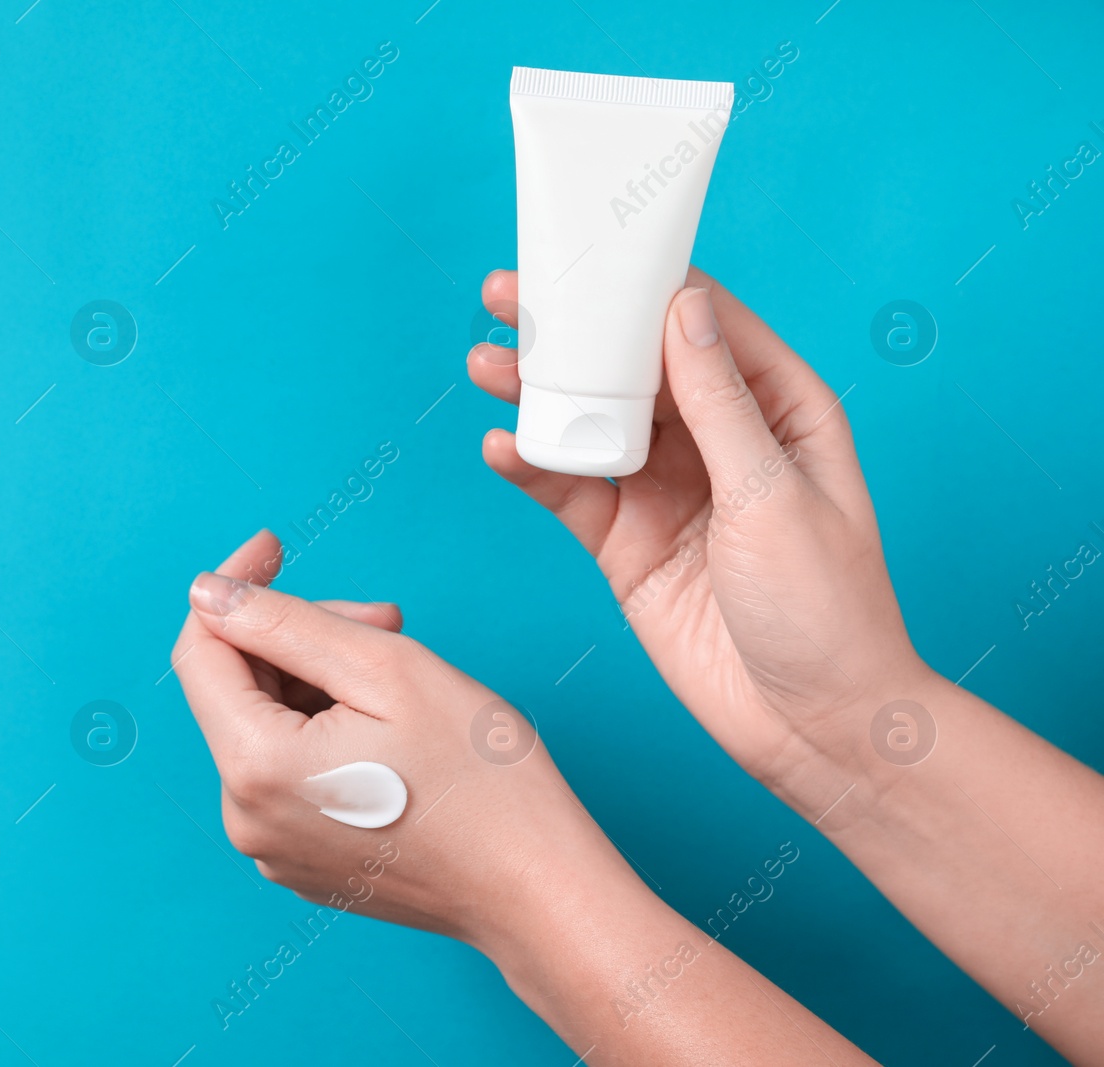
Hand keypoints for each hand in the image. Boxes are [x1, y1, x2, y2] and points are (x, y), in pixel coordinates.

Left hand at [171, 530, 882, 1065]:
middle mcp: (247, 817)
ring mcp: (273, 847)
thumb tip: (207, 594)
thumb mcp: (385, 668)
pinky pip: (290, 771)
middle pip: (238, 688)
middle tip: (387, 620)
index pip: (199, 652)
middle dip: (300, 635)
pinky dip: (327, 730)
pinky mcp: (304, 859)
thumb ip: (284, 622)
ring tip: (401, 679)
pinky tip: (392, 726)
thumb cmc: (481, 781)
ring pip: (268, 726)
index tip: (275, 546)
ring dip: (320, 681)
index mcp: (254, 768)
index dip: (233, 587)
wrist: (537, 890)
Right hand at [467, 269, 931, 811]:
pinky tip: (502, 447)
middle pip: (634, 368)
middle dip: (573, 333)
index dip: (646, 287)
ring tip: (485, 364)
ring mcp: (668, 492)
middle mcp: (719, 442)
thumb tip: (684, 311)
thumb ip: (720, 405)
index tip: (589, 254)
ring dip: (540, 395)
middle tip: (510, 296)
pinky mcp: (627, 544)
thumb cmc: (827, 609)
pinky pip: (572, 493)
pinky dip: (535, 469)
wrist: (811, 726)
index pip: (705, 326)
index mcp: (778, 411)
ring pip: (593, 424)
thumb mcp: (774, 494)